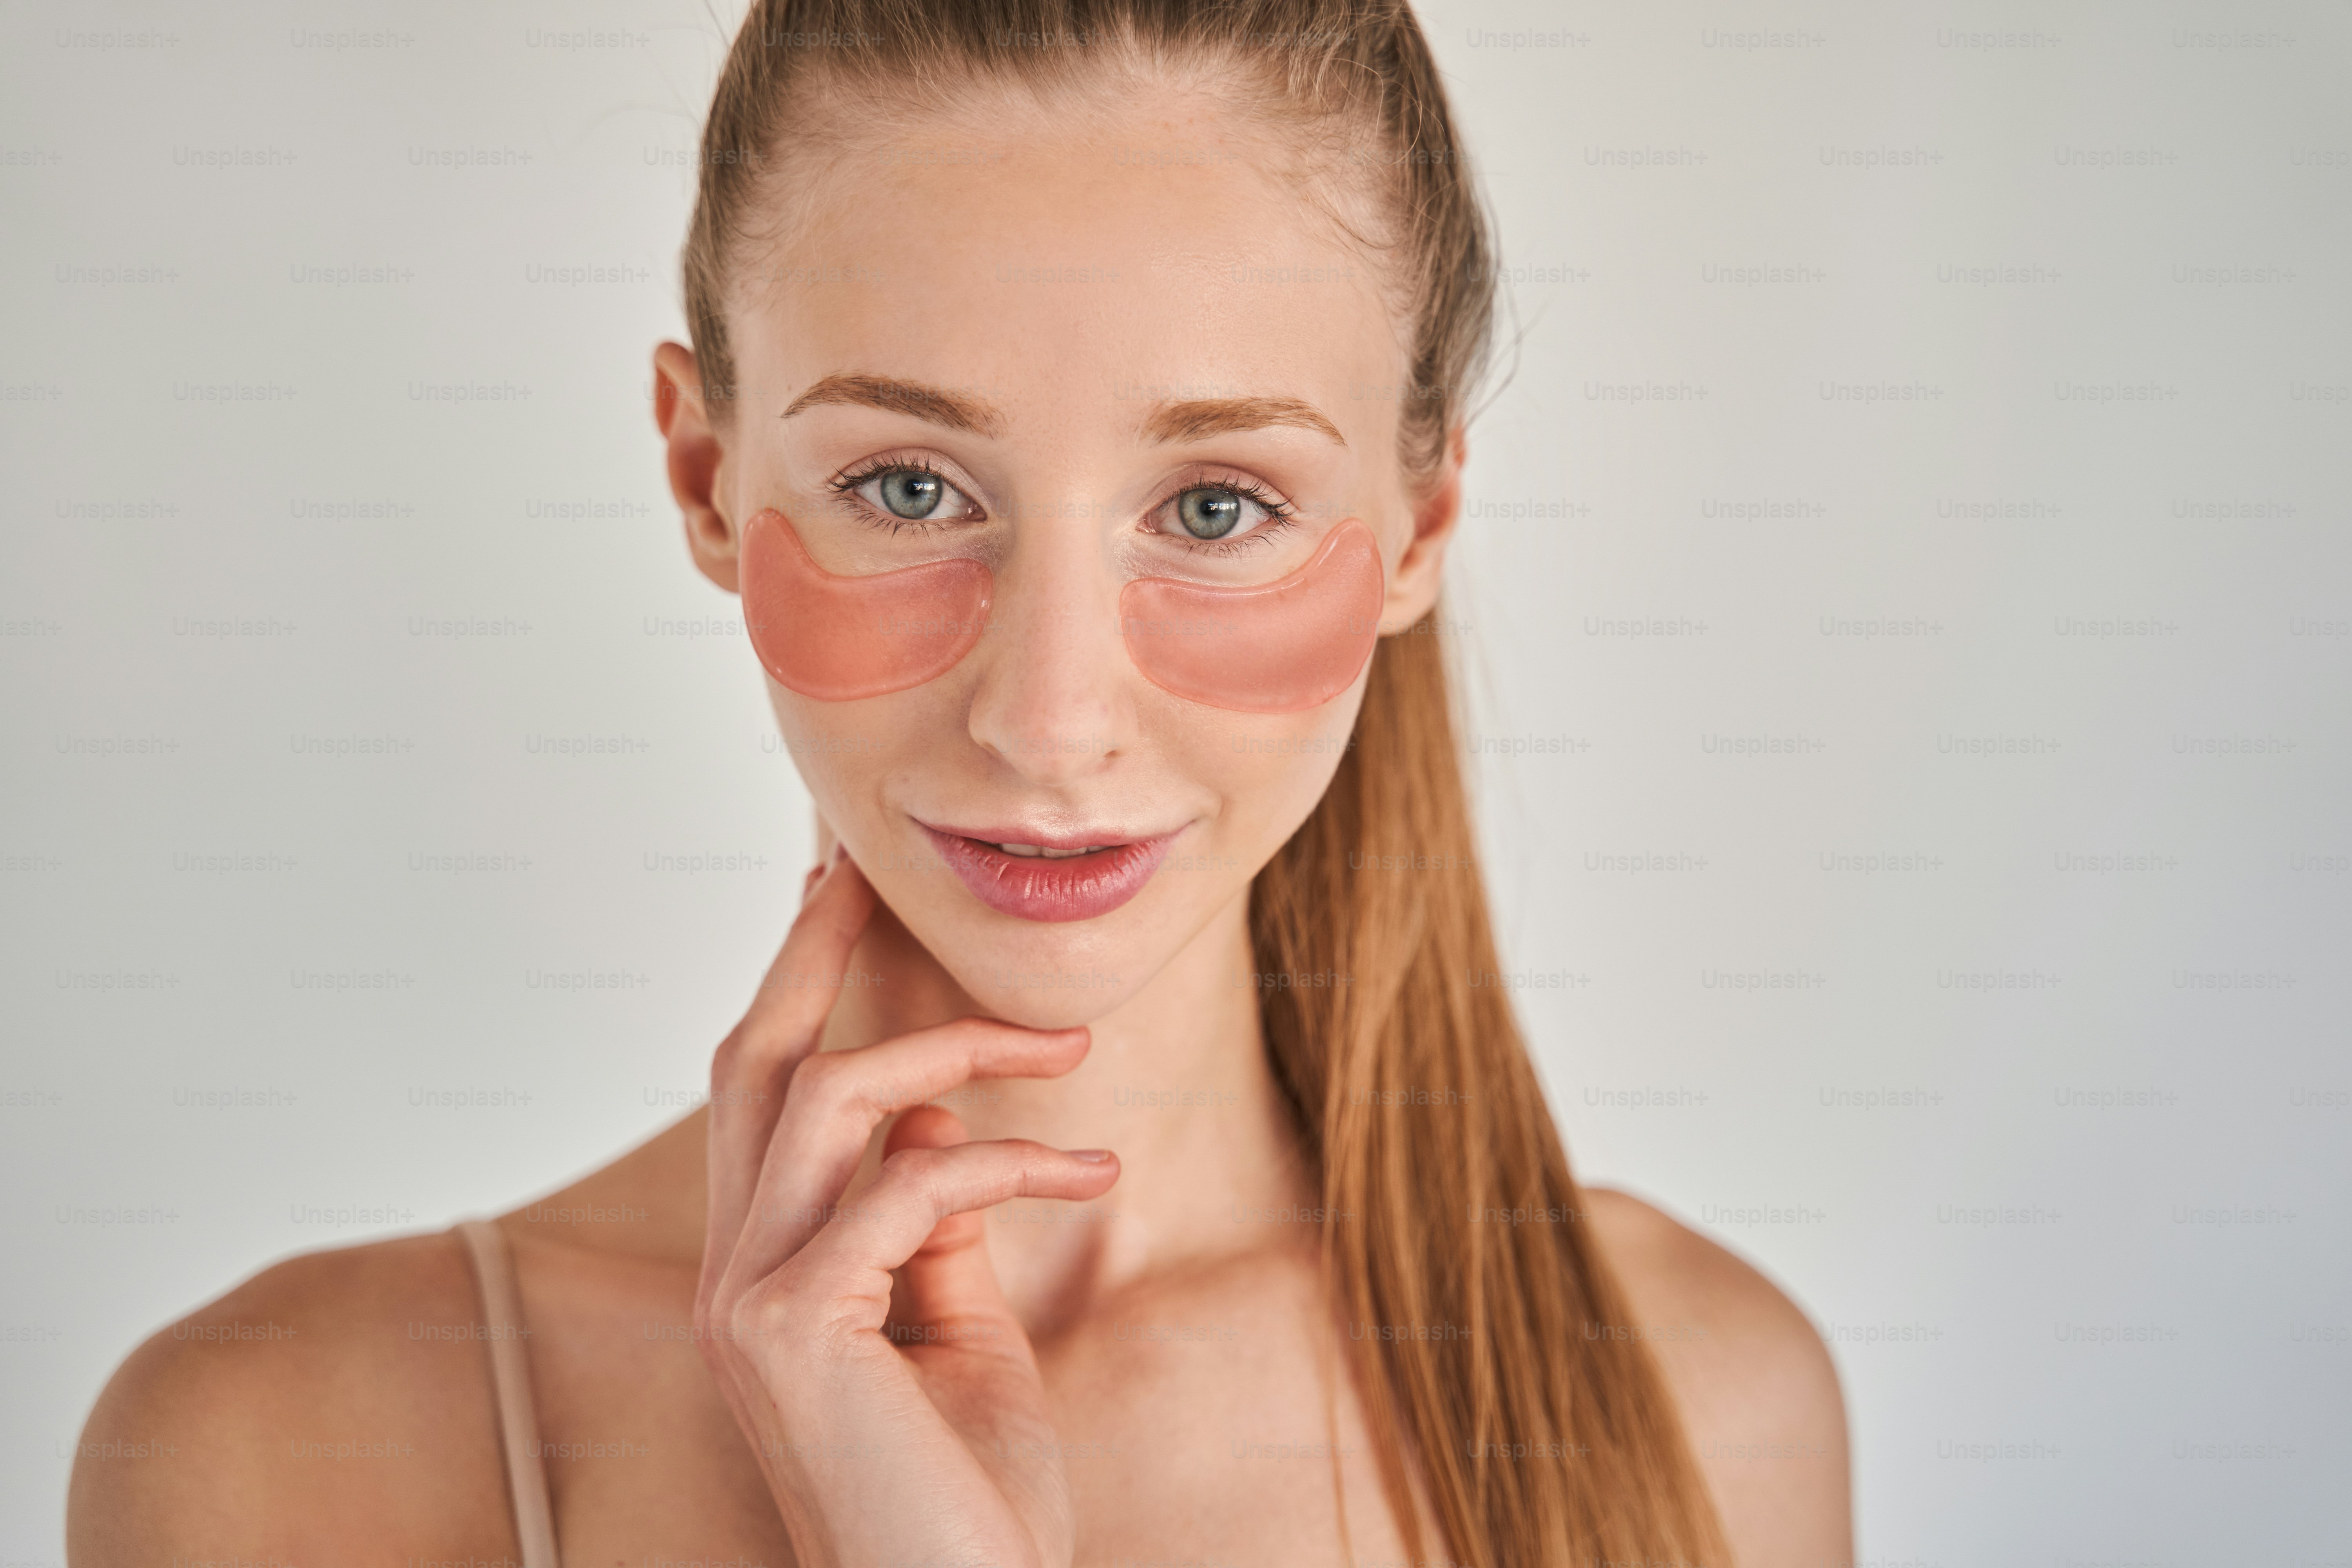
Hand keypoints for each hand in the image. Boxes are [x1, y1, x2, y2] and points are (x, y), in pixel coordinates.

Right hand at [695, 847, 1119, 1567]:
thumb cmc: (966, 1500)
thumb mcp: (959, 1337)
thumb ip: (935, 1235)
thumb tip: (935, 1125)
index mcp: (764, 1274)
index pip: (764, 1102)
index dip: (795, 991)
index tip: (831, 895)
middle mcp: (730, 1277)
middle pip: (754, 1064)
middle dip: (809, 950)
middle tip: (861, 861)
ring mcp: (743, 1303)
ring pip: (823, 1097)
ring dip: (954, 1051)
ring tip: (1069, 1046)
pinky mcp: (788, 1332)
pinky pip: (905, 1188)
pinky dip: (1006, 1165)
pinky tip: (1090, 1172)